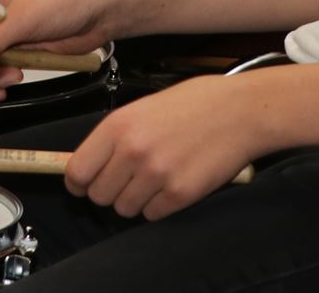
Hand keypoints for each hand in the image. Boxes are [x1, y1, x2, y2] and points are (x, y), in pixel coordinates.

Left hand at [65, 76, 265, 219]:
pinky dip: (158, 206)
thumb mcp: (143, 108)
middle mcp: (132, 151)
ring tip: (154, 180)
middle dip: (109, 191)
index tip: (83, 185)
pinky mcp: (180, 194)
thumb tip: (91, 162)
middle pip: (98, 196)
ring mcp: (156, 175)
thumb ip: (116, 135)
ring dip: (135, 200)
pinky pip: (152, 215)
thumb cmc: (196, 103)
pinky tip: (171, 185)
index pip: (77, 171)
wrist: (240, 111)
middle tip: (126, 180)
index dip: (78, 183)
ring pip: (124, 209)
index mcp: (118, 125)